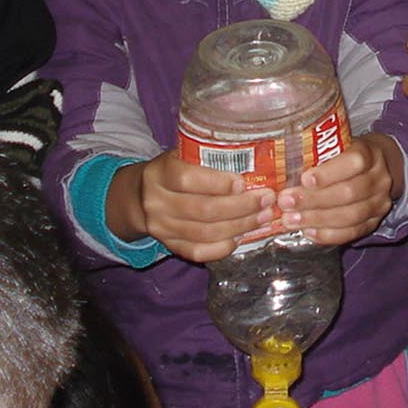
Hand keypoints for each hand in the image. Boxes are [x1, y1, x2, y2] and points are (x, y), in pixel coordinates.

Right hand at [111, 151, 275, 262]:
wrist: (141, 196)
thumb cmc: (173, 170)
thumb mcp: (181, 155)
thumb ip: (207, 156)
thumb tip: (256, 157)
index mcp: (159, 174)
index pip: (186, 179)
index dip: (217, 182)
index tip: (242, 182)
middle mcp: (156, 202)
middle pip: (202, 210)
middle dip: (240, 207)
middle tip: (266, 201)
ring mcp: (161, 227)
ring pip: (204, 233)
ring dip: (239, 227)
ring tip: (263, 218)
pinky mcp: (169, 245)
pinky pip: (198, 252)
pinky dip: (223, 247)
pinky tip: (241, 236)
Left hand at [281, 134, 400, 244]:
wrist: (378, 167)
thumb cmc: (348, 155)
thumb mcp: (339, 146)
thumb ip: (318, 155)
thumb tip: (280, 169)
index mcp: (370, 154)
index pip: (354, 162)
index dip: (329, 173)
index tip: (304, 179)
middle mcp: (379, 179)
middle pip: (349, 193)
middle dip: (314, 200)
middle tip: (286, 203)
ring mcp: (379, 203)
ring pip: (350, 216)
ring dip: (317, 220)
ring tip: (291, 220)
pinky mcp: (374, 222)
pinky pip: (351, 233)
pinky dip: (327, 235)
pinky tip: (308, 232)